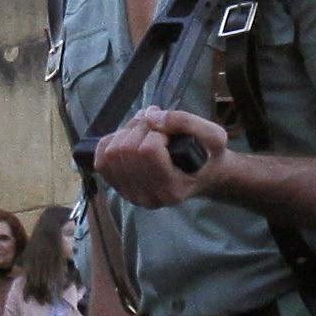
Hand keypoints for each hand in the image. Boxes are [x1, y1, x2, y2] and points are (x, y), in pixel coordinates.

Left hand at [91, 108, 232, 209]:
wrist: (203, 175)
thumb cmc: (208, 157)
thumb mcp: (214, 136)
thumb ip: (187, 122)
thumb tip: (151, 118)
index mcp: (173, 189)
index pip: (149, 150)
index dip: (158, 131)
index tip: (170, 132)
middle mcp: (148, 198)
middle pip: (127, 149)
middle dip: (141, 128)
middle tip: (158, 126)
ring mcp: (130, 195)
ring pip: (112, 152)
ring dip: (128, 132)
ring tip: (146, 132)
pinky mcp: (118, 187)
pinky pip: (101, 159)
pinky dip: (112, 142)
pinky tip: (131, 140)